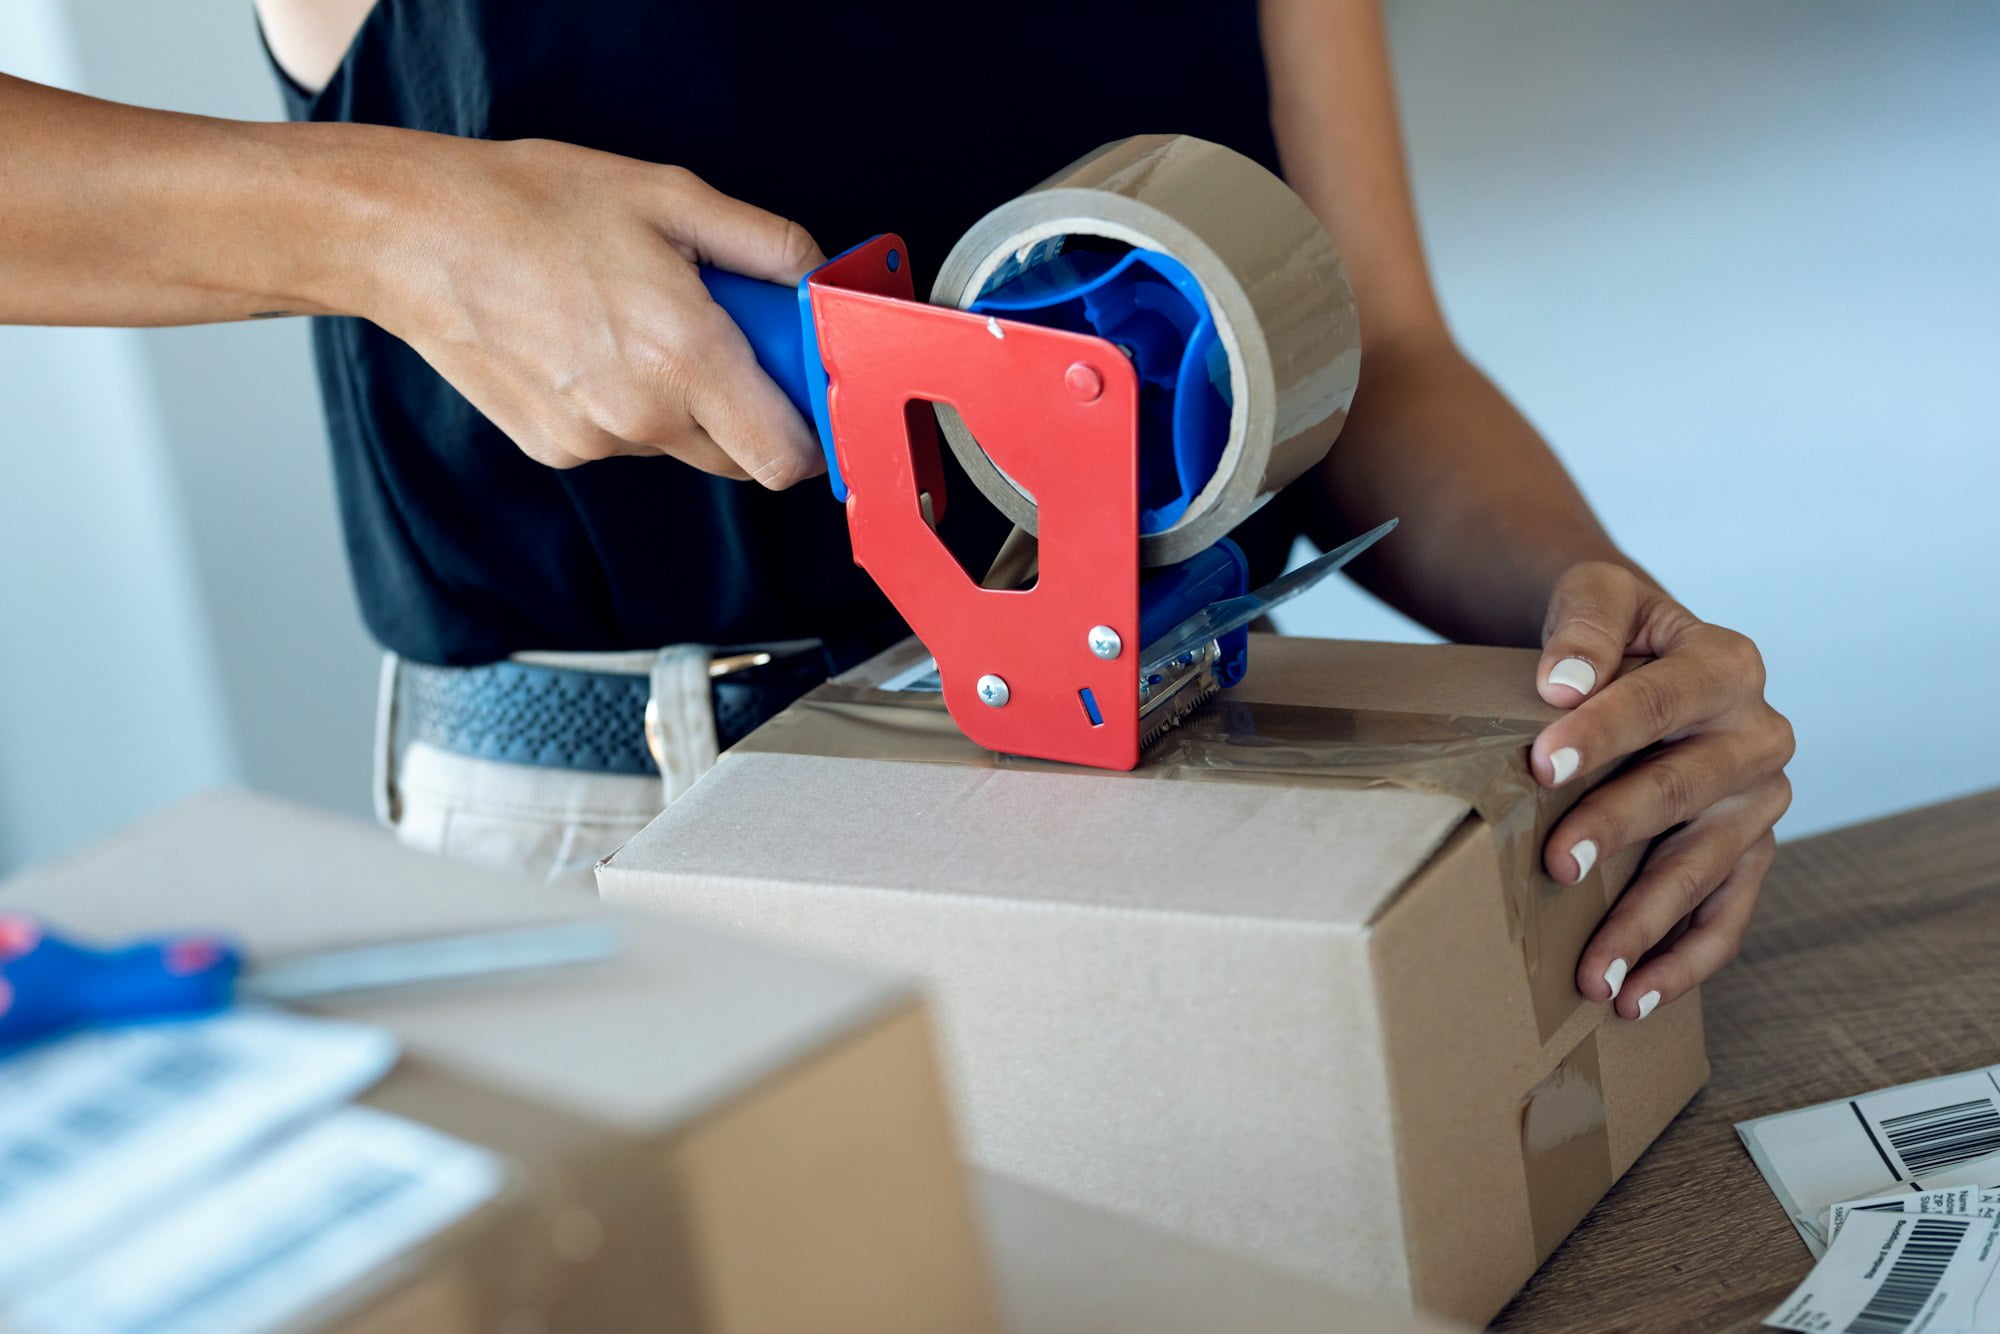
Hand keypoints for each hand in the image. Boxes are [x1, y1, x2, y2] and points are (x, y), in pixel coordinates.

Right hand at [361, 135, 825, 483]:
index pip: (787, 456)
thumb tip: (820, 280)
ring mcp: (595, 441)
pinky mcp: (555, 448)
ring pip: (679, 446)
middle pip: (742, 461)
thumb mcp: (670, 196)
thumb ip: (765, 245)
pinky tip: (589, 343)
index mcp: (686, 358)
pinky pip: (623, 440)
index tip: (808, 395)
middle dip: (753, 413)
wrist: (416, 236)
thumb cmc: (536, 205)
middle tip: (726, 339)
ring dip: (685, 402)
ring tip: (635, 322)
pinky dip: (628, 404)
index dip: (810, 434)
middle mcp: (644, 416)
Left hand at [1530, 561, 1793, 1019]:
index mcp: (1728, 664)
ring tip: (1591, 973)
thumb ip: (1586, 623)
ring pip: (1704, 870)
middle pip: (1683, 789)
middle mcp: (1759, 736)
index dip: (1604, 729)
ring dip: (1645, 923)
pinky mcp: (1748, 856)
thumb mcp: (1597, 595)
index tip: (1542, 760)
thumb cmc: (1609, 632)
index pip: (1663, 699)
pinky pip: (1726, 920)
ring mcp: (1758, 804)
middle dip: (1617, 828)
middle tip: (1556, 865)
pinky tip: (1634, 999)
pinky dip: (1682, 965)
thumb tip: (1564, 683)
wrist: (1633, 657)